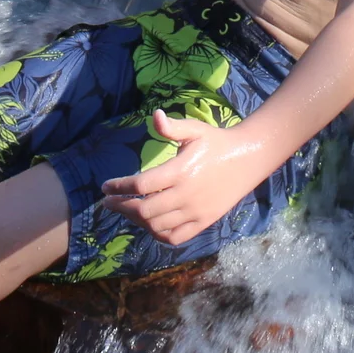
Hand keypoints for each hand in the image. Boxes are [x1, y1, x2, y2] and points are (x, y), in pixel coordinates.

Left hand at [98, 110, 254, 244]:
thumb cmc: (217, 142)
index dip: (119, 187)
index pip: (141, 185)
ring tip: (126, 210)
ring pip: (157, 226)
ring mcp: (195, 212)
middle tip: (108, 202)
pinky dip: (157, 234)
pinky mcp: (203, 222)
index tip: (105, 186)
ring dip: (136, 220)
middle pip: (144, 210)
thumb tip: (154, 115)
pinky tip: (149, 224)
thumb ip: (172, 127)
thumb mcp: (195, 130)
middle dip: (121, 207)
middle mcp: (186, 195)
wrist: (248, 159)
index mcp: (181, 171)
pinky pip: (175, 237)